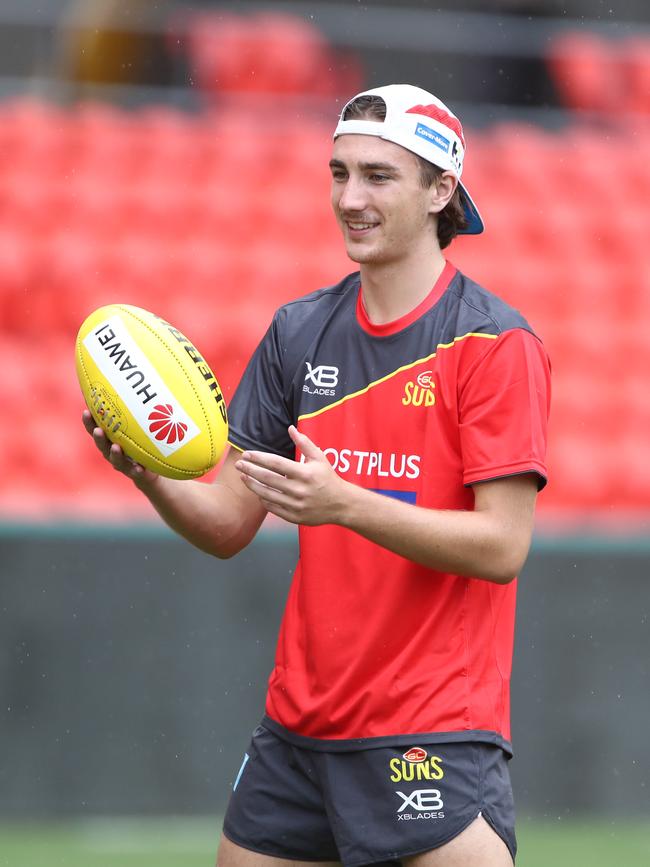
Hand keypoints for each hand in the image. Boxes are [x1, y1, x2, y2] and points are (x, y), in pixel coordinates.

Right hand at [82, 408, 158, 487]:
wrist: (153, 469)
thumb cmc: (144, 442)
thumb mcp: (141, 424)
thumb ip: (137, 408)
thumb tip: (140, 378)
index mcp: (111, 438)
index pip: (96, 428)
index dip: (89, 422)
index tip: (86, 411)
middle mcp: (113, 451)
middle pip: (101, 444)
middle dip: (98, 437)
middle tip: (99, 430)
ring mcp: (124, 464)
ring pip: (116, 460)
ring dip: (114, 454)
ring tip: (116, 447)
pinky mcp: (136, 474)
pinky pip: (136, 473)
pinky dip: (137, 470)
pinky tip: (140, 467)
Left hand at [234, 426, 348, 525]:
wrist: (341, 504)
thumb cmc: (328, 478)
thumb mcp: (319, 458)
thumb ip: (304, 443)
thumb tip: (290, 428)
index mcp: (305, 473)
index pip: (276, 463)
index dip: (259, 458)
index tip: (247, 454)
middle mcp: (299, 490)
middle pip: (267, 479)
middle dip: (250, 470)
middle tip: (239, 464)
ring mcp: (296, 505)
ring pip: (266, 494)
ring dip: (252, 485)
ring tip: (243, 477)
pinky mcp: (294, 517)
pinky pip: (272, 507)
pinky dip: (263, 498)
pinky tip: (257, 491)